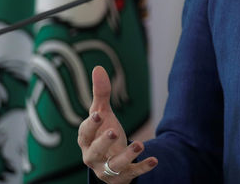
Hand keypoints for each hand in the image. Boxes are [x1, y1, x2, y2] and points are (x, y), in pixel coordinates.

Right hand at [78, 66, 157, 181]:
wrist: (110, 162)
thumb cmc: (103, 133)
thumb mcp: (103, 114)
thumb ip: (101, 93)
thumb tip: (98, 68)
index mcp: (87, 140)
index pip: (84, 133)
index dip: (91, 124)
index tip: (99, 114)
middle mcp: (93, 157)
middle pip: (94, 152)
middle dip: (103, 143)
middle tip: (115, 131)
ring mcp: (108, 169)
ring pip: (113, 166)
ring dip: (126, 156)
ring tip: (140, 144)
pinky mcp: (123, 176)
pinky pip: (132, 174)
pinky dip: (143, 167)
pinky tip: (154, 160)